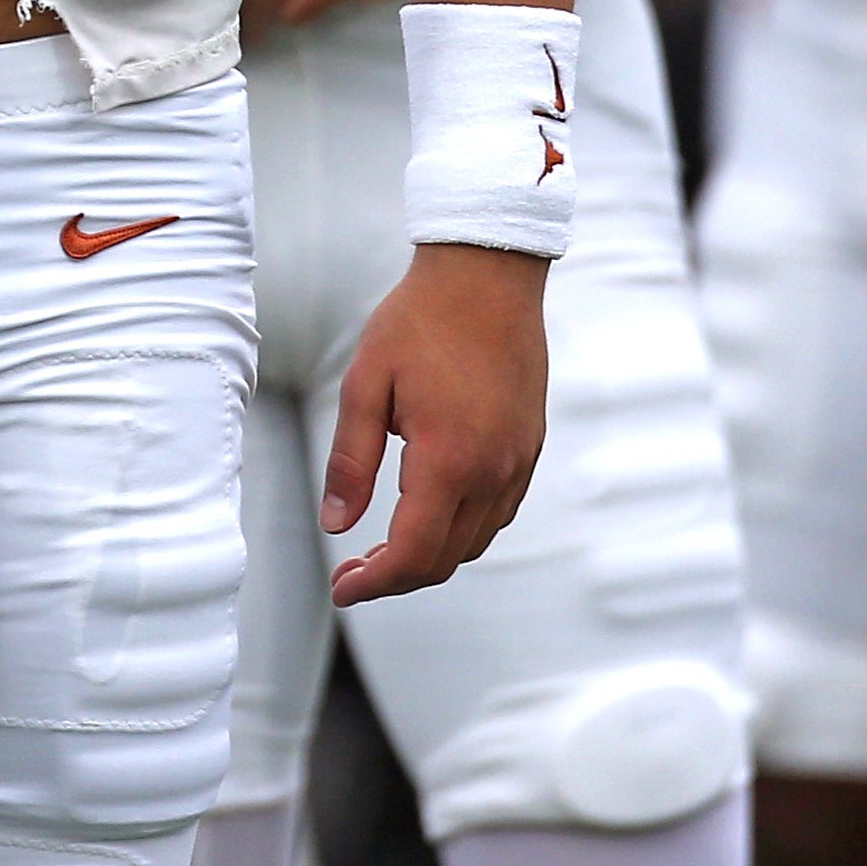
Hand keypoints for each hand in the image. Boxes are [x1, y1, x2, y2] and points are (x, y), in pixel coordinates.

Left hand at [325, 242, 547, 602]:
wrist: (487, 274)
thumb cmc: (421, 321)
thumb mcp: (366, 385)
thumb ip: (352, 461)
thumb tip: (337, 525)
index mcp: (449, 460)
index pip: (413, 553)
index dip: (375, 583)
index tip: (342, 590)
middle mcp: (492, 470)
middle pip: (446, 558)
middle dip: (397, 577)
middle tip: (354, 573)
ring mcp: (518, 460)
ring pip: (476, 540)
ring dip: (432, 556)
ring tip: (386, 548)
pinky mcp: (529, 446)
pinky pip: (499, 511)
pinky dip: (463, 529)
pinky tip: (431, 513)